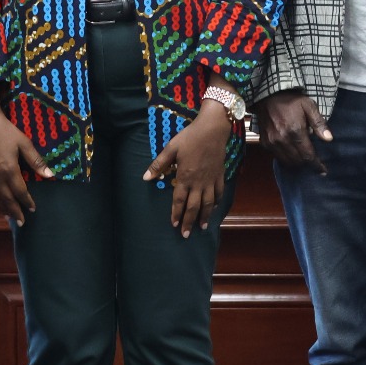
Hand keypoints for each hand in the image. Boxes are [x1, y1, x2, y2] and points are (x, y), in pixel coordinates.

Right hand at [0, 85, 52, 224]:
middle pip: (6, 199)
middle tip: (21, 222)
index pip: (20, 191)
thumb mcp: (25, 143)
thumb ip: (36, 161)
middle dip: (15, 211)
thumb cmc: (6, 131)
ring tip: (10, 217)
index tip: (33, 209)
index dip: (27, 201)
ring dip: (3, 208)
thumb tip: (50, 175)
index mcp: (9, 170)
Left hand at [144, 100, 231, 237]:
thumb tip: (145, 178)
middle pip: (194, 206)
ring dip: (205, 216)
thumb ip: (159, 164)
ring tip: (202, 227)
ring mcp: (210, 180)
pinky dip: (217, 202)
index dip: (176, 214)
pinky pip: (219, 192)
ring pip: (208, 203)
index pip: (179, 200)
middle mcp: (198, 182)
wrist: (212, 129)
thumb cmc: (190, 137)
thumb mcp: (171, 148)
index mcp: (185, 177)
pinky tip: (215, 208)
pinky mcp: (220, 175)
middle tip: (186, 235)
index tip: (174, 225)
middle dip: (189, 221)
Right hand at [253, 89, 332, 173]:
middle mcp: (283, 140)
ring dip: (297, 163)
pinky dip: (286, 159)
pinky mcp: (265, 142)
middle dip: (308, 164)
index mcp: (295, 131)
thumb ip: (319, 123)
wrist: (268, 95)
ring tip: (304, 159)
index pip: (308, 155)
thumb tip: (329, 139)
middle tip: (315, 163)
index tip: (323, 171)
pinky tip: (292, 153)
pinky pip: (277, 157)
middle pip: (298, 161)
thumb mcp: (309, 106)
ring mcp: (272, 142)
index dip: (317, 165)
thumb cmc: (291, 100)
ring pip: (287, 162)